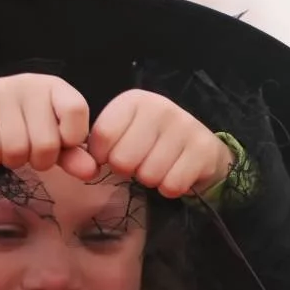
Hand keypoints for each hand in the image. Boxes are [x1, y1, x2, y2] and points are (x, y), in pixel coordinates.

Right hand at [0, 73, 98, 179]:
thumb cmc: (22, 123)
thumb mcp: (52, 135)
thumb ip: (73, 154)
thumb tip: (91, 172)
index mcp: (55, 87)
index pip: (76, 111)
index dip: (71, 139)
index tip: (61, 144)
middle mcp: (29, 84)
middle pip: (46, 143)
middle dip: (39, 160)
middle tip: (30, 152)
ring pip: (16, 150)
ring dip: (13, 161)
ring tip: (10, 149)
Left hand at [87, 89, 233, 197]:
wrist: (201, 149)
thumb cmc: (153, 142)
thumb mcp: (125, 132)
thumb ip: (102, 142)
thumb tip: (87, 164)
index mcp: (133, 101)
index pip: (102, 137)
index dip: (103, 156)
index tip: (114, 154)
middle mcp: (160, 107)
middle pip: (122, 160)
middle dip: (129, 170)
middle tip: (141, 162)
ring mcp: (184, 126)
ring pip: (148, 176)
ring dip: (151, 180)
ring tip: (160, 167)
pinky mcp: (203, 149)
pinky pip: (171, 185)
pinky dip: (170, 188)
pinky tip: (175, 174)